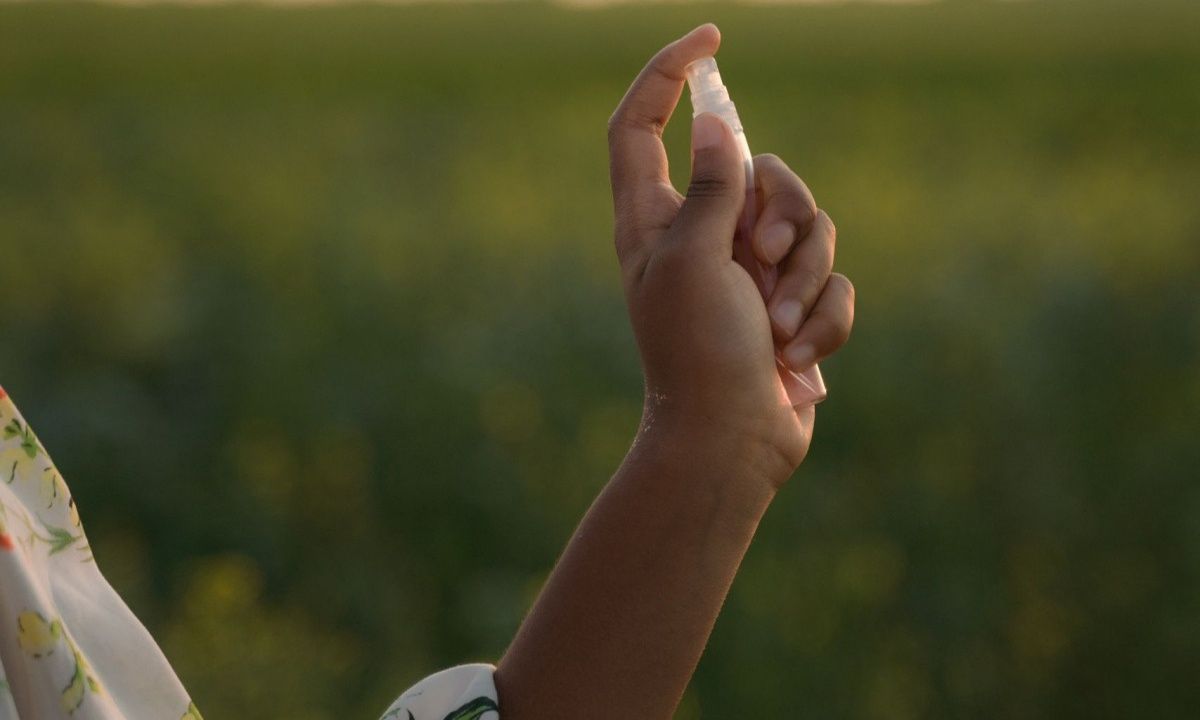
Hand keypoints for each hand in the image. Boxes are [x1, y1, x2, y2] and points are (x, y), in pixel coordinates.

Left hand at [607, 24, 854, 484]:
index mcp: (656, 221)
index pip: (642, 126)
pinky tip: (796, 359)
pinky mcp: (793, 307)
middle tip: (763, 260)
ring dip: (804, 280)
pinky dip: (822, 319)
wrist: (732, 443)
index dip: (667, 75)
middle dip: (782, 213)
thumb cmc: (698, 354)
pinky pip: (833, 281)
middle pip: (762, 171)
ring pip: (811, 226)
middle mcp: (703, 237)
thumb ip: (710, 189)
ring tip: (778, 330)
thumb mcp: (695, 260)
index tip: (711, 38)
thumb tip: (714, 125)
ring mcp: (751, 273)